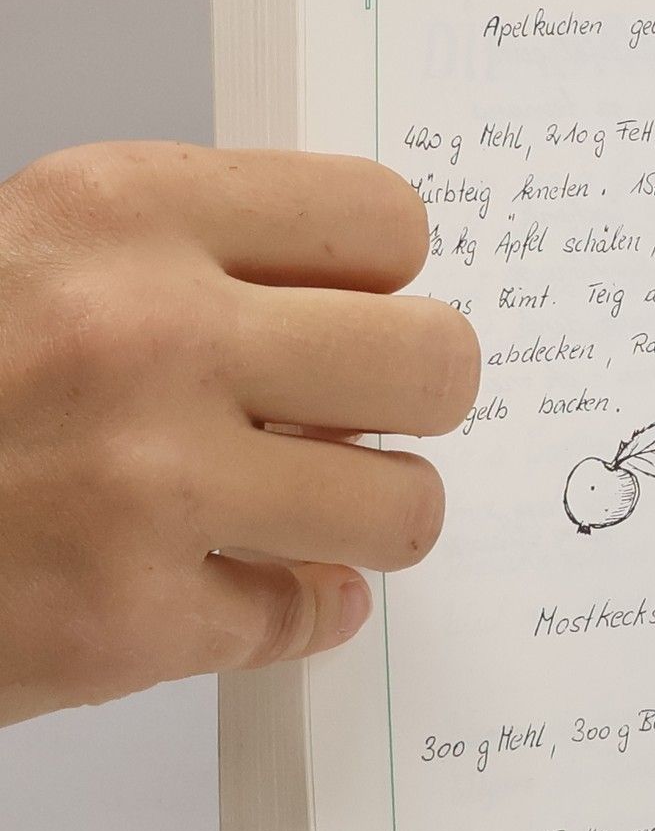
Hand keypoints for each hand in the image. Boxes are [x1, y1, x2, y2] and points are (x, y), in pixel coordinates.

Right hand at [0, 144, 479, 725]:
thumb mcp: (35, 258)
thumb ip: (193, 266)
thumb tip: (368, 309)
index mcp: (119, 209)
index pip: (384, 221)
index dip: (384, 281)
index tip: (351, 314)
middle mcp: (145, 333)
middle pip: (438, 361)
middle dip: (412, 401)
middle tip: (353, 423)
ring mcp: (143, 485)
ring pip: (404, 507)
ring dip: (366, 522)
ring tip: (297, 517)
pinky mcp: (127, 622)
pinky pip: (308, 618)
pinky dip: (283, 615)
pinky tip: (222, 591)